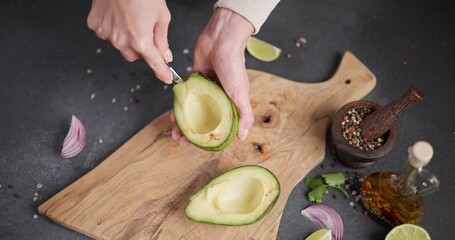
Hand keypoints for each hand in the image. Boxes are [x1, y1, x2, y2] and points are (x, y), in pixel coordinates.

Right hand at [87, 0, 172, 82]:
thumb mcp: (161, 15)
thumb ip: (162, 39)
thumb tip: (165, 54)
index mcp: (140, 39)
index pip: (154, 62)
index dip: (162, 72)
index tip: (166, 78)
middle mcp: (121, 40)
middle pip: (135, 56)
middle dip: (141, 48)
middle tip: (145, 30)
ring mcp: (106, 33)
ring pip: (120, 46)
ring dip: (126, 38)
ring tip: (131, 18)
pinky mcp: (95, 25)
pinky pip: (107, 34)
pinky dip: (113, 28)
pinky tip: (118, 15)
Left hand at [171, 8, 254, 143]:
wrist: (221, 40)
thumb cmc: (234, 66)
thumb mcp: (241, 93)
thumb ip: (244, 114)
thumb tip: (243, 136)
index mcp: (230, 105)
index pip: (219, 127)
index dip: (209, 139)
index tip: (199, 146)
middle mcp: (218, 100)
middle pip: (203, 122)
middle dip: (192, 133)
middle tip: (181, 141)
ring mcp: (206, 91)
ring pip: (193, 111)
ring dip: (184, 122)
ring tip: (174, 131)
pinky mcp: (195, 81)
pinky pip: (186, 97)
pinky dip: (179, 106)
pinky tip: (173, 114)